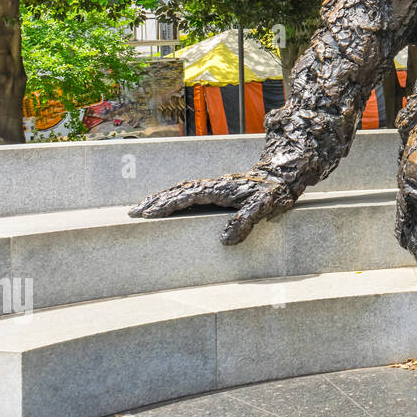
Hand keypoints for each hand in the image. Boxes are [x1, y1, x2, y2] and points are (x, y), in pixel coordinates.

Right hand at [128, 171, 297, 245]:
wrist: (284, 175)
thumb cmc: (274, 192)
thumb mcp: (264, 207)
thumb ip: (246, 221)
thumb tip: (225, 240)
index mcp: (218, 189)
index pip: (185, 197)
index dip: (165, 205)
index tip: (147, 214)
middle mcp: (212, 185)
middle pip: (176, 191)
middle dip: (154, 201)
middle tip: (133, 213)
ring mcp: (214, 187)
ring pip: (181, 190)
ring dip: (161, 198)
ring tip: (141, 209)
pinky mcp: (217, 190)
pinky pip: (189, 193)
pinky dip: (174, 198)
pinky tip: (168, 205)